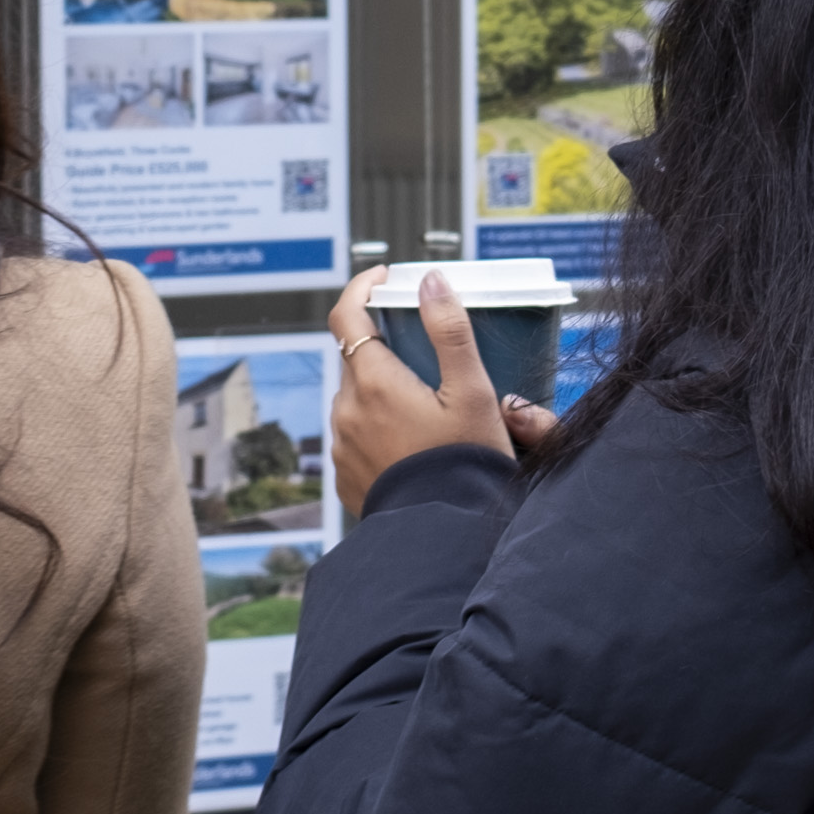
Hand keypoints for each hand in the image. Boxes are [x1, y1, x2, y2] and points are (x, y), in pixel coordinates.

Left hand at [328, 266, 559, 492]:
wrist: (444, 535)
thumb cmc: (463, 465)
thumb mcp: (471, 392)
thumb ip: (450, 331)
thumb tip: (431, 282)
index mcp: (373, 383)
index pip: (346, 315)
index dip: (362, 287)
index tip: (384, 278)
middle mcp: (346, 411)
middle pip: (356, 358)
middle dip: (386, 347)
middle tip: (427, 355)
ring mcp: (341, 445)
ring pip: (356, 397)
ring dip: (381, 390)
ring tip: (426, 407)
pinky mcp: (345, 475)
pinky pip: (355, 434)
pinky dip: (377, 426)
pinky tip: (412, 442)